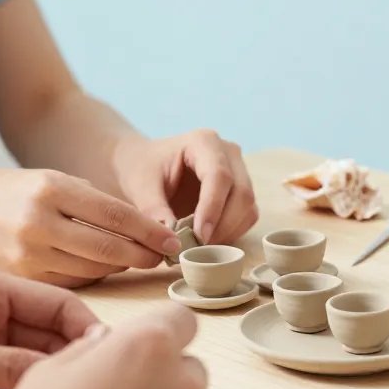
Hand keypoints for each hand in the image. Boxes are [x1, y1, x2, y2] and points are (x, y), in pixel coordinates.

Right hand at [0, 169, 181, 287]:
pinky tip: (105, 268)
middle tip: (164, 257)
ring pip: (94, 269)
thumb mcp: (52, 179)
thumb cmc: (12, 192)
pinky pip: (72, 282)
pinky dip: (95, 276)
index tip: (173, 241)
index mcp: (52, 189)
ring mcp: (28, 255)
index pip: (117, 214)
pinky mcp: (22, 278)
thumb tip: (146, 226)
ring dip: (122, 266)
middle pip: (109, 248)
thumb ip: (95, 201)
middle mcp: (39, 222)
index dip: (150, 231)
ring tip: (138, 260)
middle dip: (144, 254)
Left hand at [115, 130, 258, 244]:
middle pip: (241, 193)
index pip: (219, 175)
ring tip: (199, 244)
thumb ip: (154, 210)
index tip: (199, 236)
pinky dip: (231, 232)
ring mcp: (239, 171)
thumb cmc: (142, 168)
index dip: (213, 207)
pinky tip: (207, 239)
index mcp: (204, 142)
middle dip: (222, 224)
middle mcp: (229, 153)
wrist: (146, 166)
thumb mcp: (140, 186)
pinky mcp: (241, 192)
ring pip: (248, 207)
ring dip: (228, 231)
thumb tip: (173, 241)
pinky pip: (247, 216)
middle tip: (198, 246)